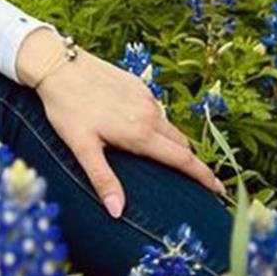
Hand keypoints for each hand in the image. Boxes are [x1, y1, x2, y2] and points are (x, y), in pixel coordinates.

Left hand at [31, 45, 223, 217]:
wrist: (57, 64)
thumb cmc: (66, 108)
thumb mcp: (81, 147)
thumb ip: (102, 179)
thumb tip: (117, 211)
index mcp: (141, 133)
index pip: (183, 159)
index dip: (203, 175)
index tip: (219, 188)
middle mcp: (150, 114)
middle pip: (181, 144)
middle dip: (188, 161)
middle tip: (191, 178)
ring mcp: (145, 97)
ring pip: (168, 126)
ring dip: (170, 141)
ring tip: (163, 156)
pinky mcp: (138, 84)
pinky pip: (155, 109)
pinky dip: (155, 123)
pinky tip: (139, 127)